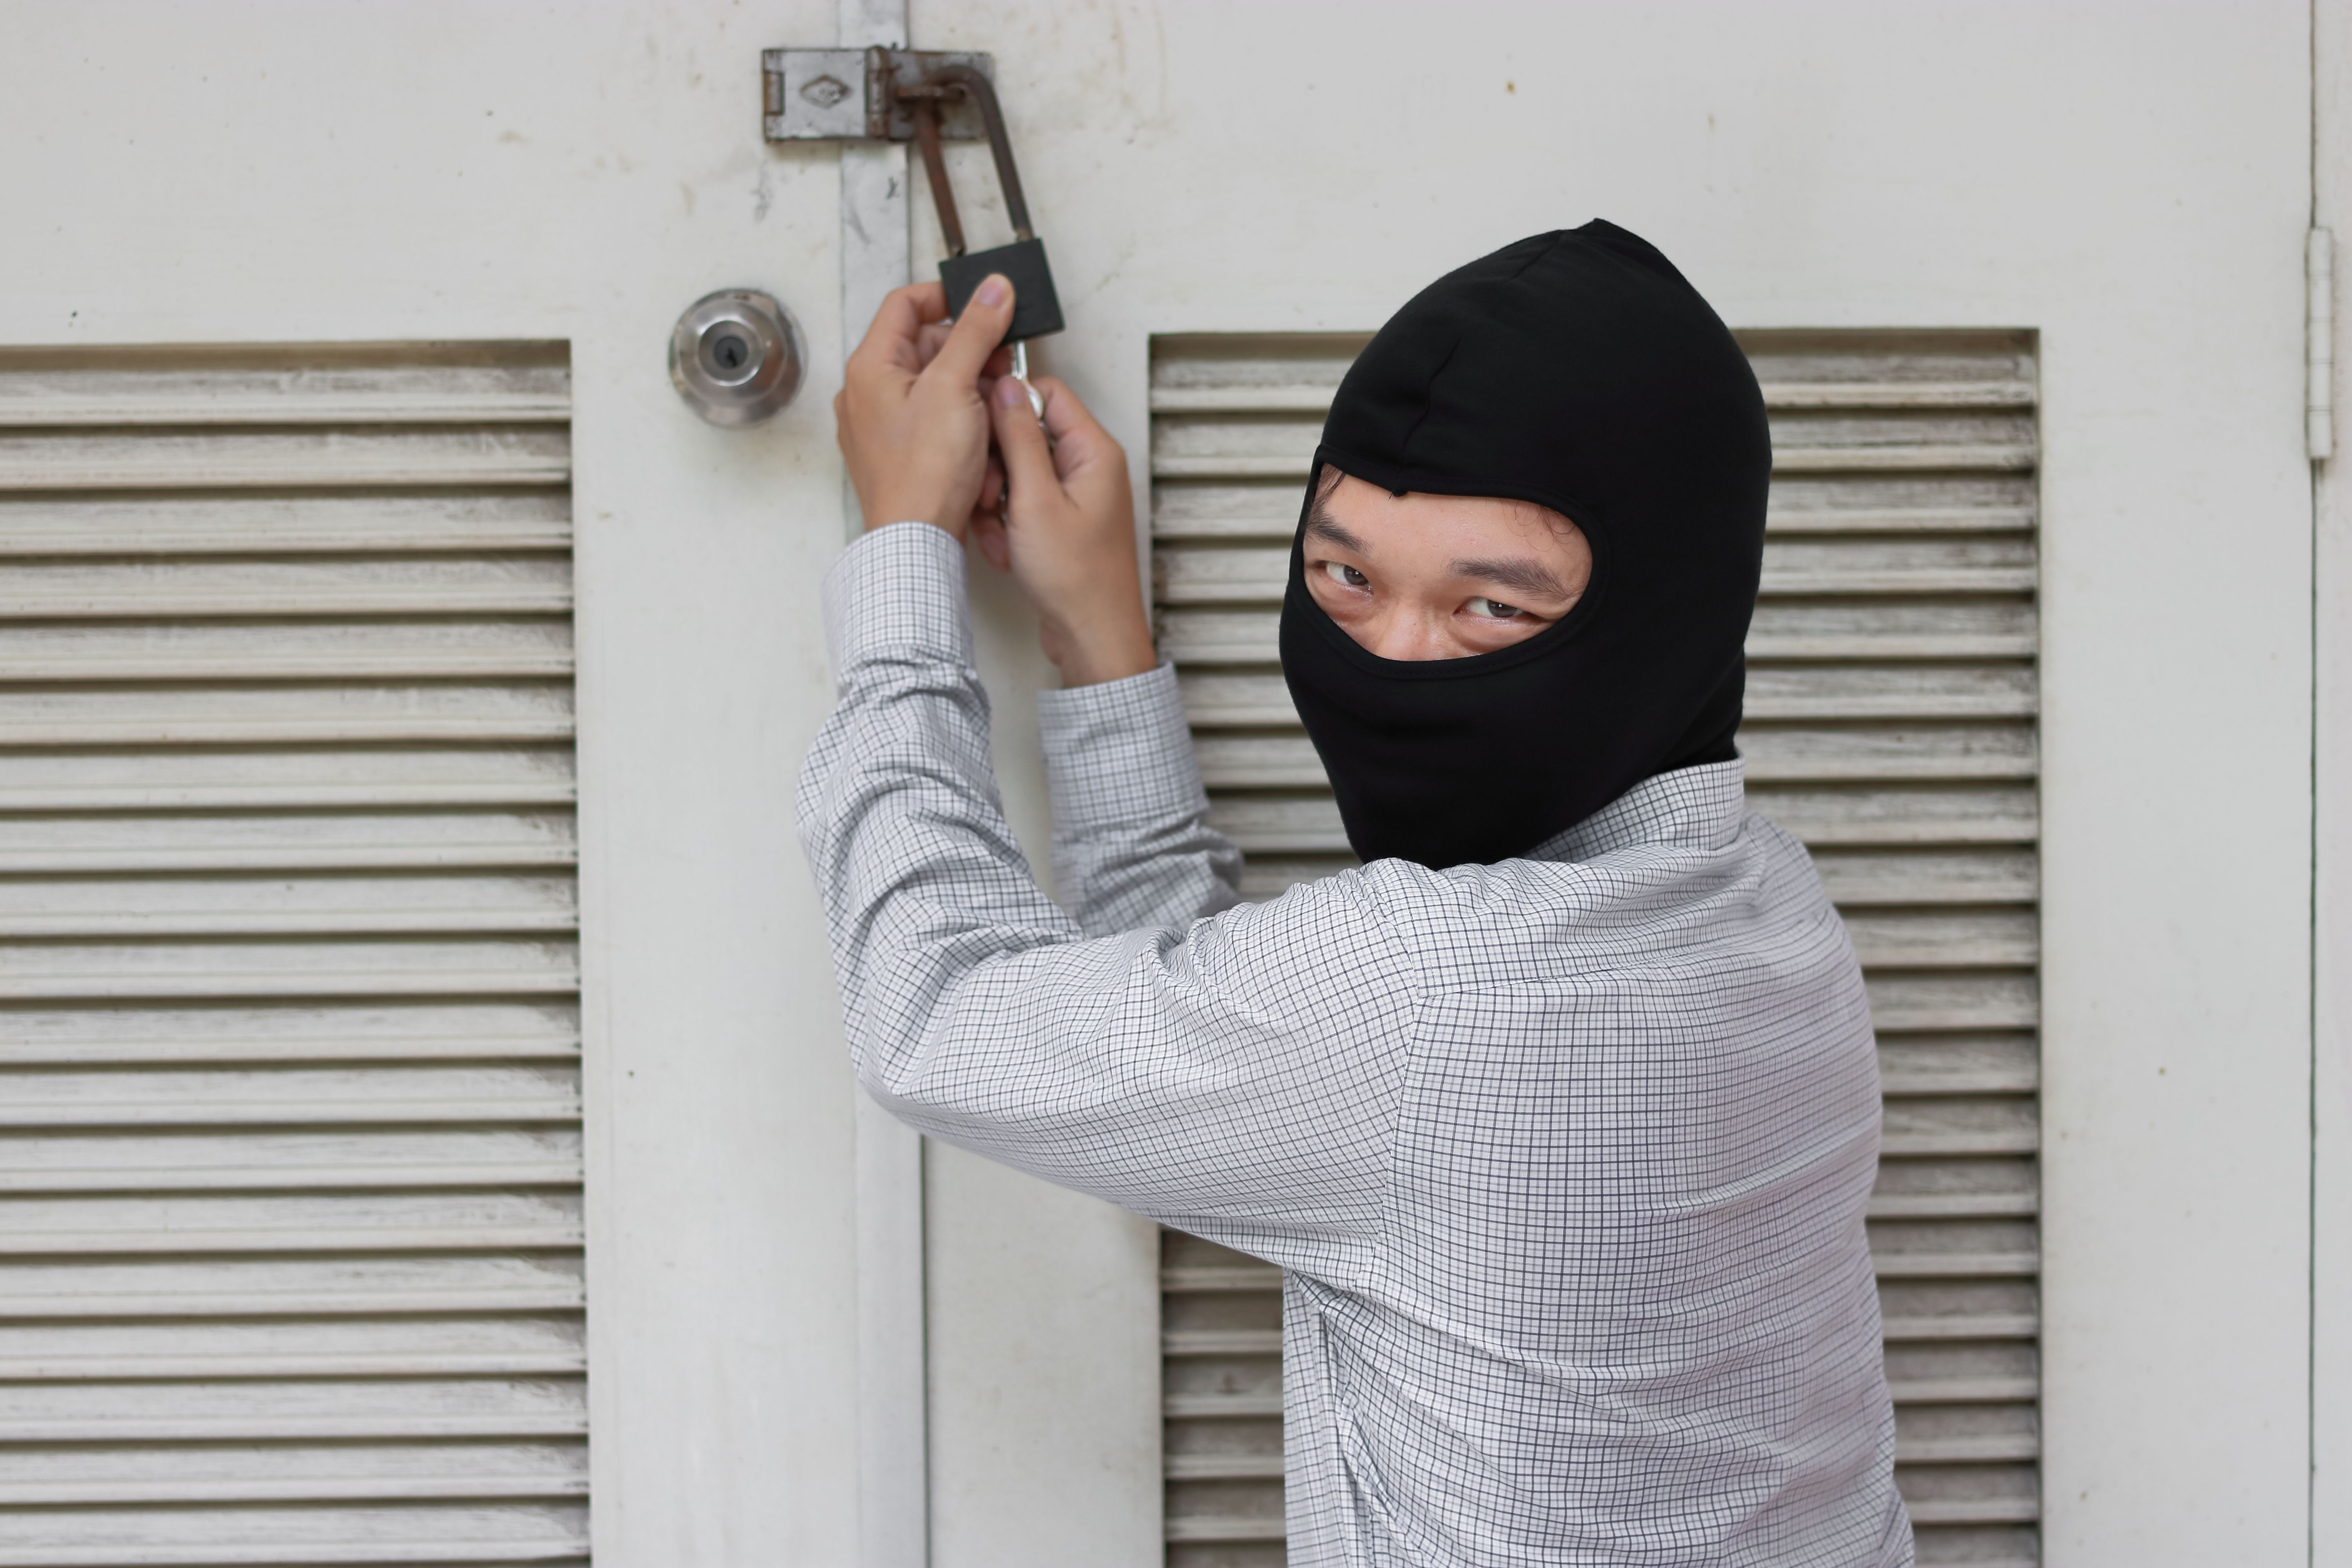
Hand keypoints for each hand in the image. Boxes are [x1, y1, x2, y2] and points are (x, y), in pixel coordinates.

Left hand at [835, 278, 1014, 537]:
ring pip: (934, 386)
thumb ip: (976, 331)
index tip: (986, 307)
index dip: (948, 297)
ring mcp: (879, 426)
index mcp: (870, 367)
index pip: (905, 304)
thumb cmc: (925, 472)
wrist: (916, 542)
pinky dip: (961, 423)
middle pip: (925, 347)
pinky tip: (983, 440)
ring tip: (996, 412)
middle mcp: (866, 394)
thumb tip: (994, 288)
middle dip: (970, 353)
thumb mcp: (956, 386)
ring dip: (971, 391)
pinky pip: (932, 422)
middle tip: (1004, 366)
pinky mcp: (896, 454)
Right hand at [984, 371, 1157, 686]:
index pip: (1048, 393)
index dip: (1008, 406)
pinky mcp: (1063, 522)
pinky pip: (1024, 505)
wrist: (1093, 637)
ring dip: (999, 502)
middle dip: (999, 466)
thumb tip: (1007, 389)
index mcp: (1094, 452)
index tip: (981, 432)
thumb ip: (1019, 438)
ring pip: (1020, 473)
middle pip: (1029, 434)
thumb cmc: (1077, 579)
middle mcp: (1090, 468)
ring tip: (1000, 533)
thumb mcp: (1035, 500)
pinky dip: (1008, 526)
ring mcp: (1076, 496)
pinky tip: (1007, 551)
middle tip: (990, 497)